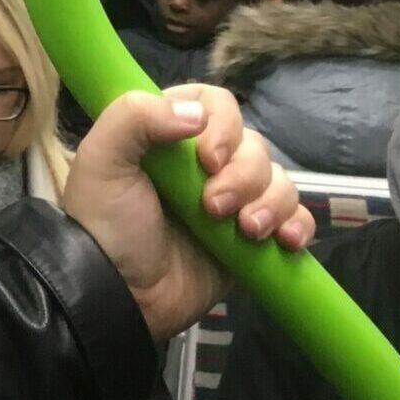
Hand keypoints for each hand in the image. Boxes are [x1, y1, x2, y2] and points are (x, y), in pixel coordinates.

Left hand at [60, 86, 314, 341]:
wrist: (121, 294)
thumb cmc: (106, 224)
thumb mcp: (102, 161)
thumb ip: (135, 117)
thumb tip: (196, 114)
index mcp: (169, 136)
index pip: (215, 105)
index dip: (222, 126)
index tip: (207, 158)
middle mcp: (204, 165)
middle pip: (254, 145)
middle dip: (242, 176)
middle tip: (213, 207)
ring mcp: (232, 202)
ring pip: (278, 180)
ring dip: (270, 202)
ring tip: (246, 230)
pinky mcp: (251, 240)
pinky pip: (295, 219)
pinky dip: (297, 225)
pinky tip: (283, 240)